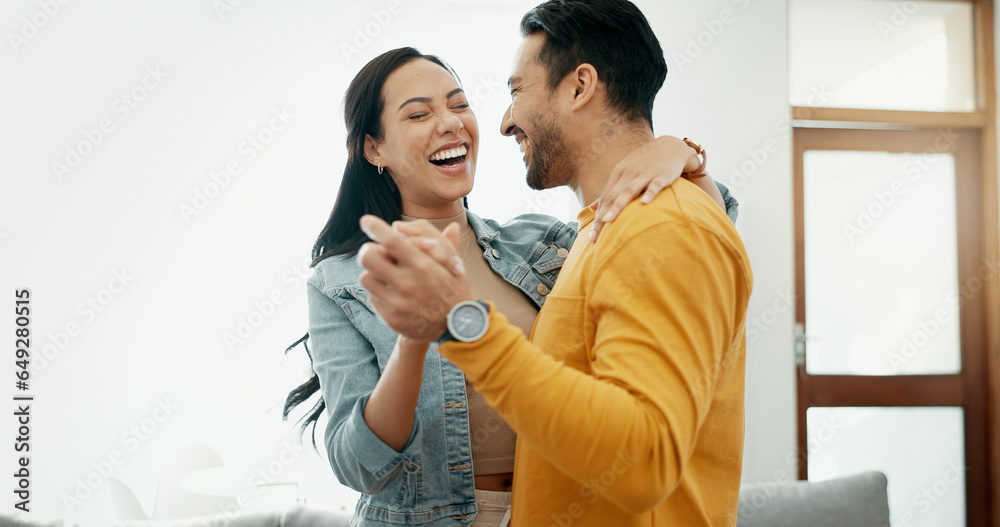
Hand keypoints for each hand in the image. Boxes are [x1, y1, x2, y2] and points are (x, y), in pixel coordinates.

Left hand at [358, 216, 476, 340]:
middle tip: (377, 252)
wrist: (457, 327)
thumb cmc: (454, 289)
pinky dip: (380, 292)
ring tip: (388, 275)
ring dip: (374, 273)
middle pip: (368, 258)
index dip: (375, 227)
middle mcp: (408, 284)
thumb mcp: (452, 262)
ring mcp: (397, 303)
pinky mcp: (391, 318)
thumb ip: (435, 241)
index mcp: (423, 266)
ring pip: (366, 278)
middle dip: (369, 251)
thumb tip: (420, 226)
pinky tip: (394, 293)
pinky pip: (373, 297)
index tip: (367, 221)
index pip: (391, 241)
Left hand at [589, 136, 700, 242]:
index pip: (605, 199)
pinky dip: (649, 193)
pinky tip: (644, 203)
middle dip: (602, 218)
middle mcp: (628, 173)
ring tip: (608, 221)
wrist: (670, 146)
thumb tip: (592, 208)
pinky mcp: (661, 175)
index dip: (597, 218)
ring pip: (629, 191)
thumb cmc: (645, 163)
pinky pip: (654, 185)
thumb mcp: (624, 173)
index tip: (591, 237)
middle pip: (612, 197)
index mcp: (618, 174)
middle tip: (594, 237)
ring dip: (618, 206)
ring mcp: (644, 174)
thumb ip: (610, 191)